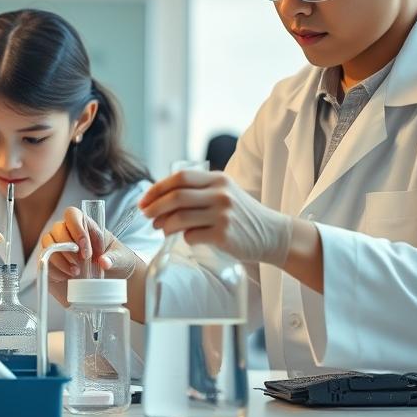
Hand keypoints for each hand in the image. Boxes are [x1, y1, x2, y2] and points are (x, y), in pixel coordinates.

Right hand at [39, 206, 140, 306]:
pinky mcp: (51, 261)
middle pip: (57, 229)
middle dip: (69, 247)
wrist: (111, 277)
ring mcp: (57, 246)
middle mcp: (67, 232)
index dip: (77, 229)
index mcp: (85, 224)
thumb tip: (105, 262)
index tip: (87, 250)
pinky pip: (45, 262)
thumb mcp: (121, 258)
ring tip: (76, 272)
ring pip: (48, 245)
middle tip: (83, 261)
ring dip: (60, 259)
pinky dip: (56, 270)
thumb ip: (114, 258)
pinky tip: (68, 277)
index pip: (72, 214)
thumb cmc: (115, 260)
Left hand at [139, 169, 292, 265]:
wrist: (272, 234)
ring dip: (164, 226)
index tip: (144, 200)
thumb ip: (198, 191)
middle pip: (176, 197)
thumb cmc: (242, 215)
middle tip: (145, 216)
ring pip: (180, 218)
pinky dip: (184, 238)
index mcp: (217, 179)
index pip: (179, 178)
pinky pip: (192, 236)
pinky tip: (187, 238)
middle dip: (154, 207)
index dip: (157, 189)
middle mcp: (220, 194)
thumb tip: (160, 200)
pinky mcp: (224, 235)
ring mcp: (223, 214)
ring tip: (161, 230)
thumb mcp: (224, 193)